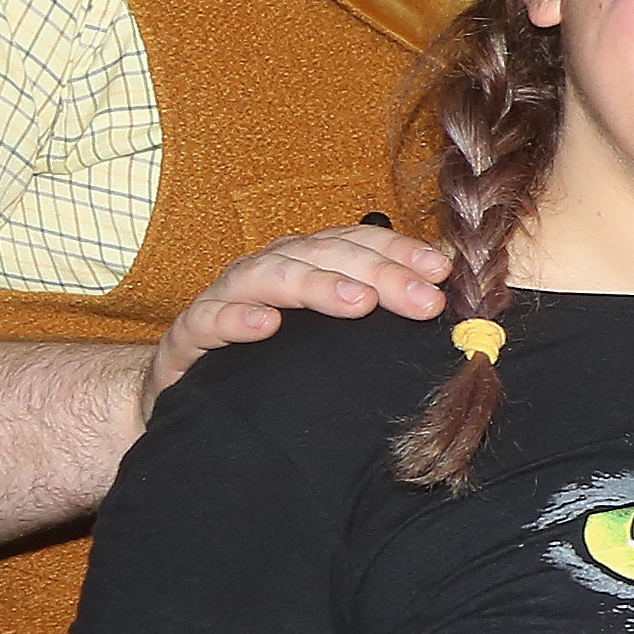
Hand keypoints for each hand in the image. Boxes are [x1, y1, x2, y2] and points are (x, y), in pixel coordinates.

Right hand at [148, 222, 451, 405]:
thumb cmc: (272, 358)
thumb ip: (378, 314)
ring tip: (359, 303)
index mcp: (306, 264)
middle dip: (378, 273)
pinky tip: (269, 327)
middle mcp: (267, 270)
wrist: (189, 390)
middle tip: (423, 300)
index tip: (442, 271)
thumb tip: (444, 300)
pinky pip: (209, 320)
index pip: (357, 243)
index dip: (399, 251)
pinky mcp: (190, 333)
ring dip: (317, 285)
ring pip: (269, 275)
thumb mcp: (331, 336)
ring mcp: (226, 298)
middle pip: (323, 255)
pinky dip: (238, 319)